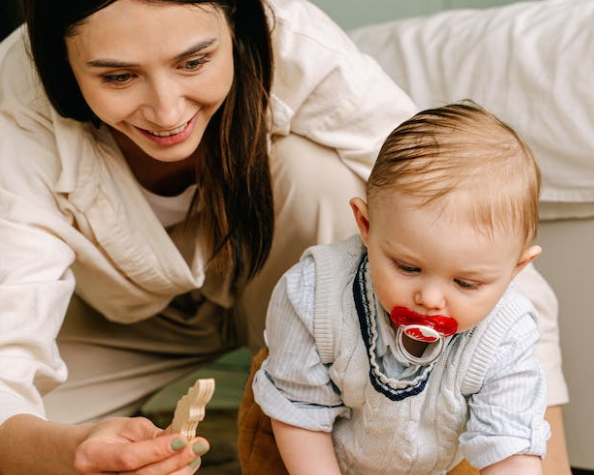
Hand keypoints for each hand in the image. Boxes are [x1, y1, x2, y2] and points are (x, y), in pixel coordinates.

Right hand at [74, 416, 208, 473]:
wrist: (87, 455)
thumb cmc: (108, 437)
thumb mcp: (126, 427)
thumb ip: (150, 435)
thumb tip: (179, 438)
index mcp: (91, 456)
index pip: (128, 458)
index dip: (157, 450)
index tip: (183, 439)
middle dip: (175, 461)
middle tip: (199, 446)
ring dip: (178, 473)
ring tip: (195, 456)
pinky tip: (185, 468)